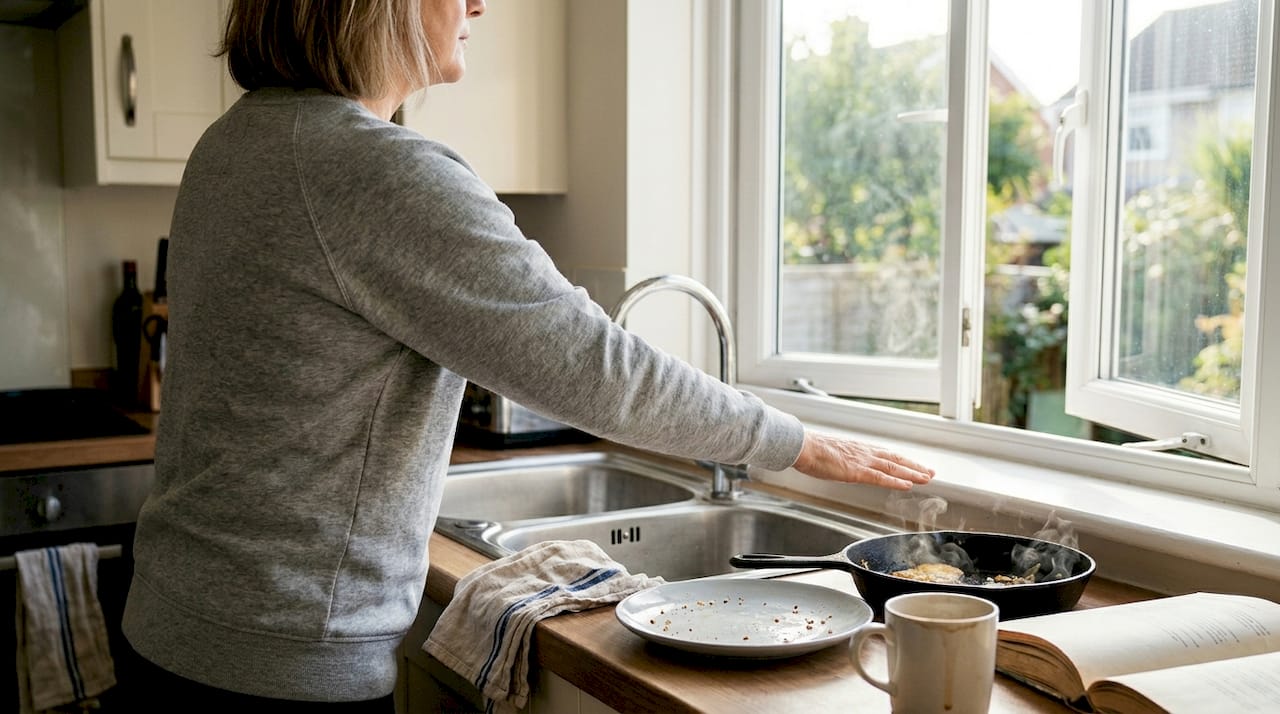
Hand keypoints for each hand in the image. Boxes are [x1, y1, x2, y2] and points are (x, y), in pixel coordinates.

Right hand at [792, 431, 934, 490]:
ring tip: (926, 478)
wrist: (803, 447)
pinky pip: (881, 478)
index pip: (886, 455)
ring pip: (893, 468)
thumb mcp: (832, 454)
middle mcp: (865, 453)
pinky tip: (907, 485)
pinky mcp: (856, 471)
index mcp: (859, 449)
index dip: (903, 461)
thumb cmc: (812, 451)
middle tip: (931, 472)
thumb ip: (843, 460)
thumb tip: (843, 464)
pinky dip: (896, 482)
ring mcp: (862, 461)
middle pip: (895, 460)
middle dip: (915, 466)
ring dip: (912, 473)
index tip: (915, 466)